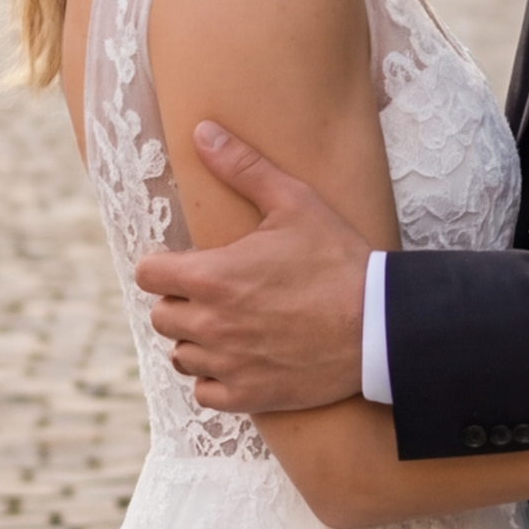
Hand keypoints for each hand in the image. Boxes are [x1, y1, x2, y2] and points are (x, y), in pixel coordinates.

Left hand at [132, 118, 371, 414]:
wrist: (380, 325)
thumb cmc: (338, 260)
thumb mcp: (295, 202)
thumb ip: (243, 167)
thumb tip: (203, 132)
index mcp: (212, 276)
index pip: (147, 275)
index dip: (164, 265)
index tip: (186, 263)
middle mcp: (211, 325)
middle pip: (161, 316)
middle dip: (181, 301)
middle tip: (215, 291)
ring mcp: (228, 364)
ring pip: (180, 355)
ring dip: (196, 340)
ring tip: (227, 324)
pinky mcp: (249, 395)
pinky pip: (204, 392)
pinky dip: (215, 378)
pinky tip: (239, 358)